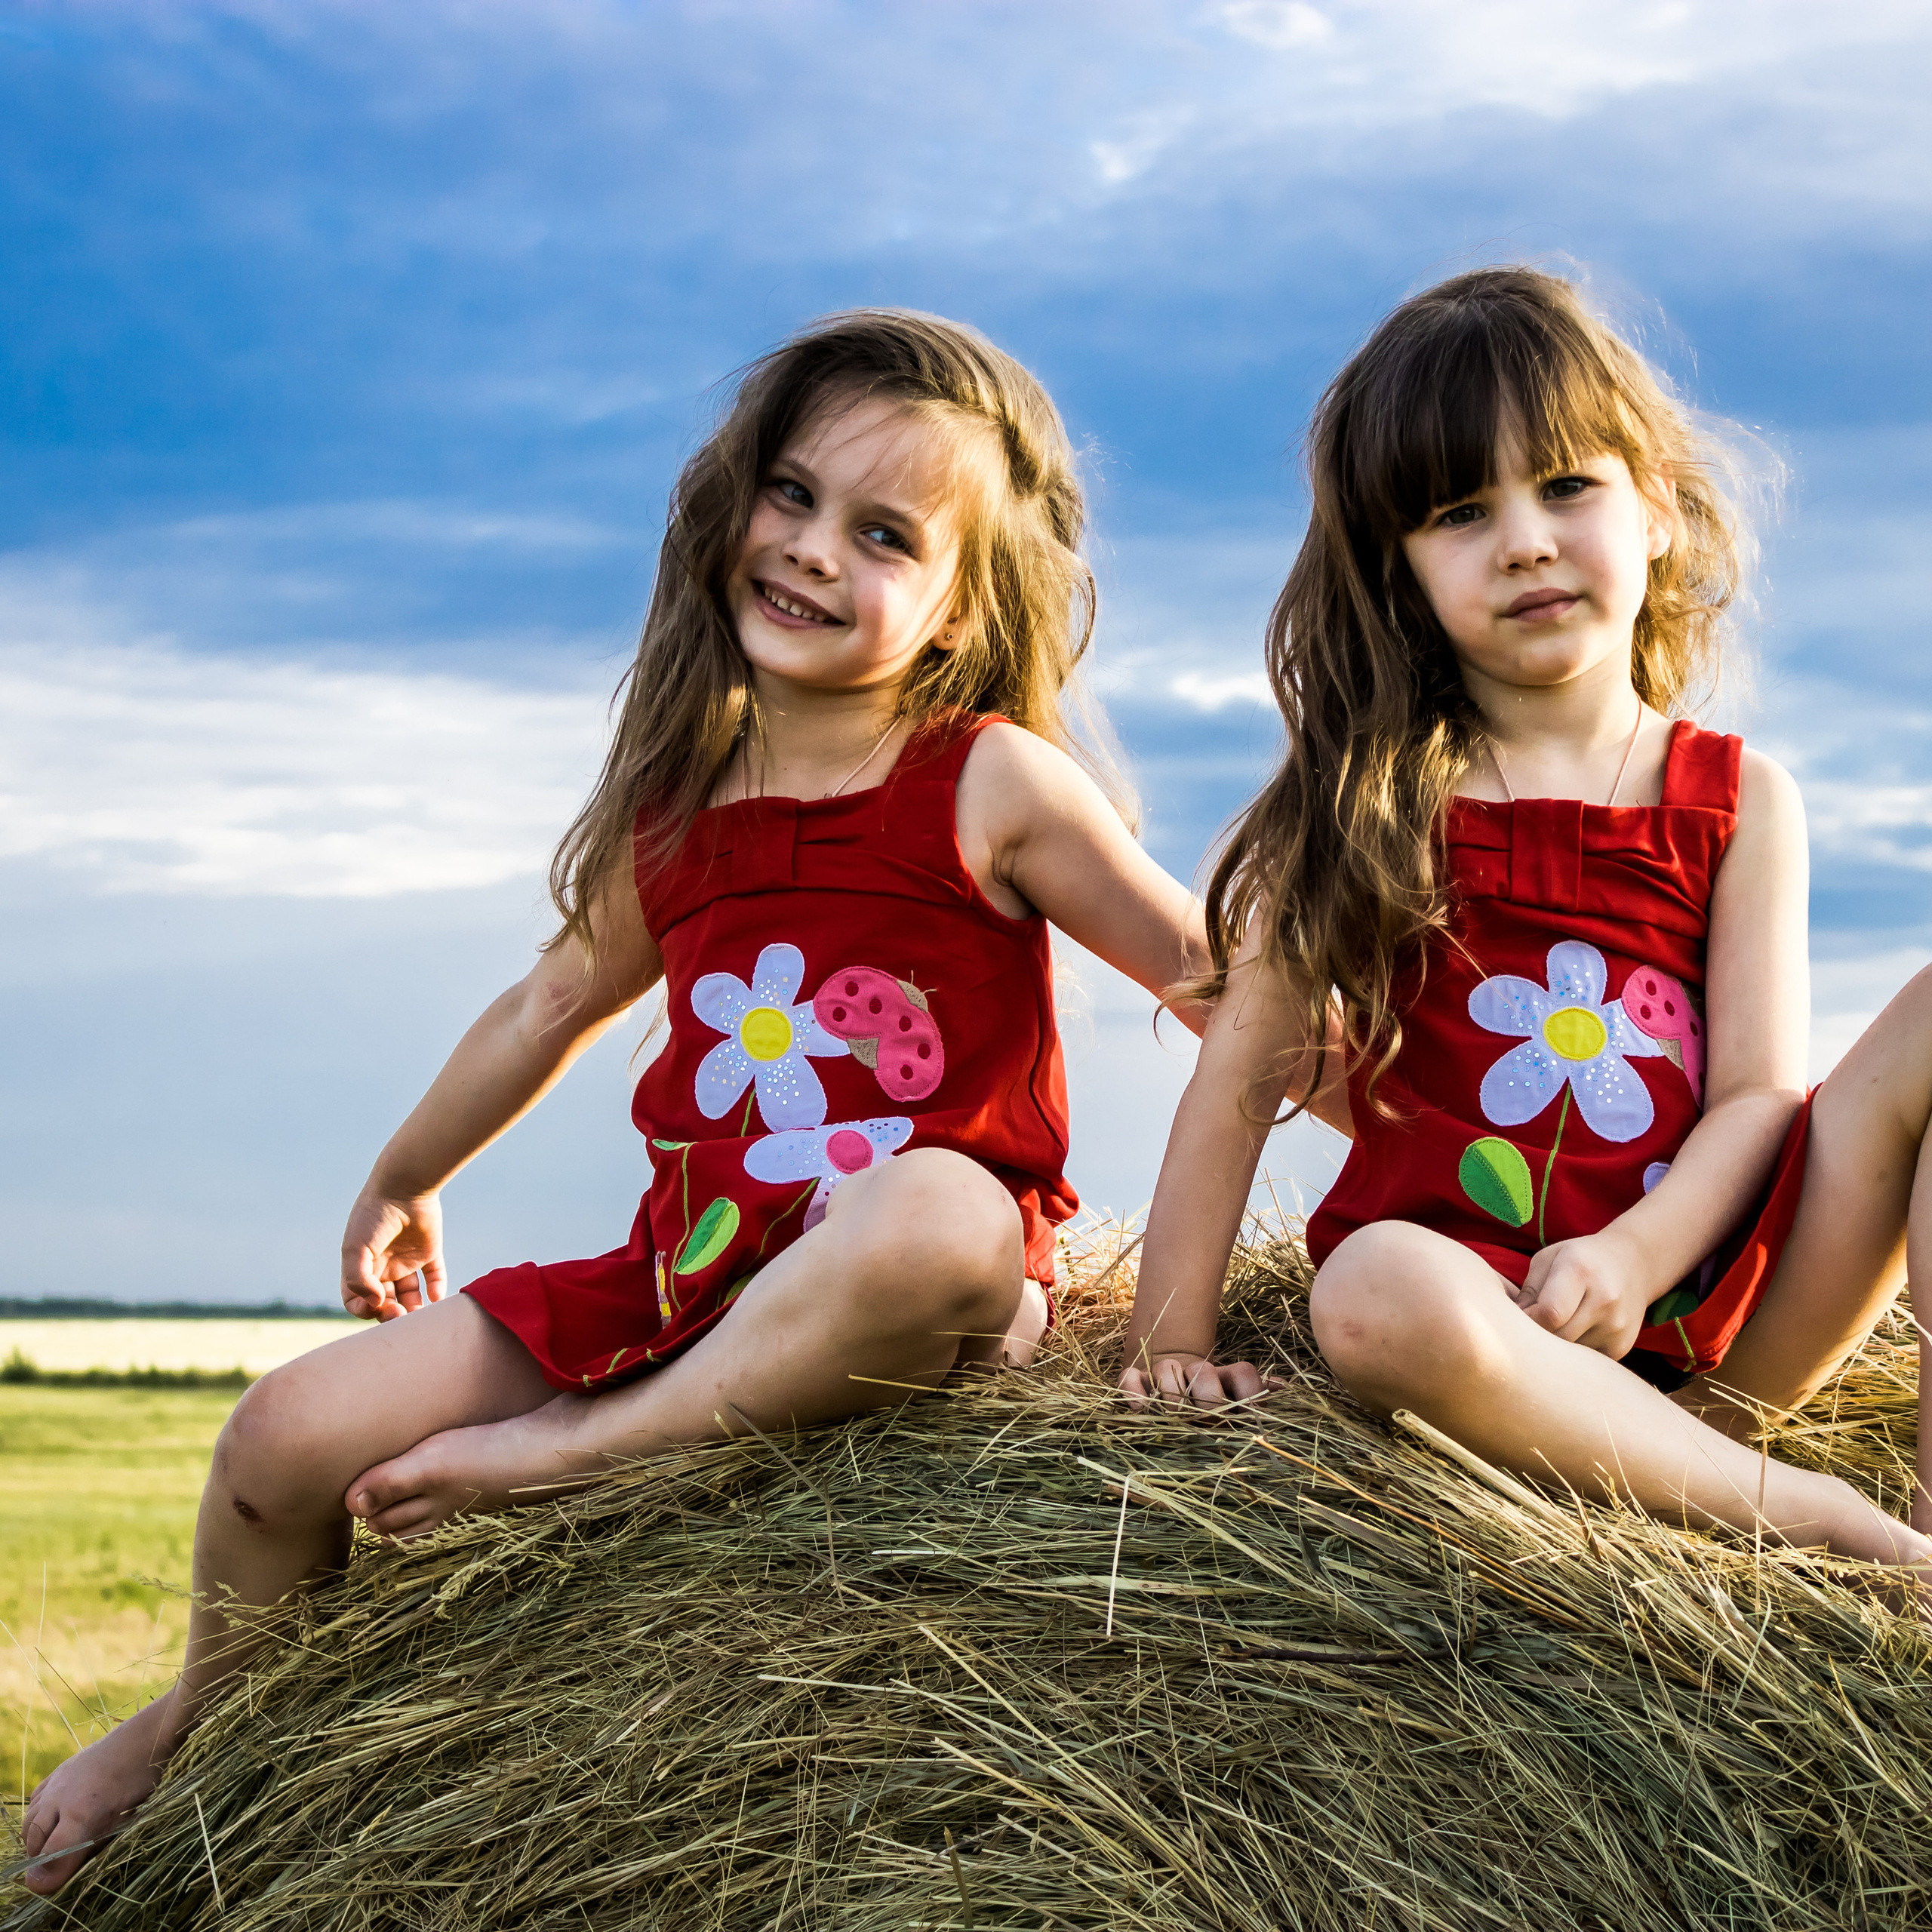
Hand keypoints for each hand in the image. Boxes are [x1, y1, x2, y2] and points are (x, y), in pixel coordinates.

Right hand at [340, 1188, 446, 1320]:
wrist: (404, 1187)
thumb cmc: (373, 1216)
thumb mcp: (355, 1248)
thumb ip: (357, 1279)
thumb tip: (375, 1302)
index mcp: (362, 1266)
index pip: (357, 1300)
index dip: (363, 1310)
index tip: (375, 1306)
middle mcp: (383, 1266)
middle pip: (385, 1302)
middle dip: (391, 1314)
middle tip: (400, 1315)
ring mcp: (406, 1260)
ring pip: (411, 1295)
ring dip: (414, 1308)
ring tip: (420, 1314)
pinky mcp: (429, 1252)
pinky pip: (434, 1276)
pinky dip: (437, 1289)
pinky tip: (436, 1297)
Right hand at [1118, 1352, 1268, 1410]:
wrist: (1170, 1397)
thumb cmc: (1210, 1411)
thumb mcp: (1236, 1410)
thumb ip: (1257, 1397)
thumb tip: (1285, 1388)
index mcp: (1226, 1378)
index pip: (1244, 1373)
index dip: (1250, 1393)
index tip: (1251, 1418)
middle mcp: (1196, 1371)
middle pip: (1204, 1369)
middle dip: (1208, 1398)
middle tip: (1209, 1423)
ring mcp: (1164, 1373)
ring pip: (1167, 1369)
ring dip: (1172, 1396)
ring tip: (1176, 1421)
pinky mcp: (1136, 1380)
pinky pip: (1130, 1378)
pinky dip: (1134, 1391)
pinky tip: (1140, 1409)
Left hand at [1513, 1228, 1652, 1357]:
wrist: (1633, 1263)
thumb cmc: (1579, 1259)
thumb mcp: (1549, 1259)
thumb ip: (1528, 1291)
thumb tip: (1510, 1327)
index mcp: (1580, 1270)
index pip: (1548, 1313)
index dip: (1526, 1321)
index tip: (1516, 1319)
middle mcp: (1604, 1299)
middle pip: (1559, 1337)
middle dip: (1537, 1337)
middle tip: (1526, 1330)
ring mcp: (1617, 1325)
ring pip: (1571, 1354)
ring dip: (1555, 1348)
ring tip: (1551, 1330)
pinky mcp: (1622, 1345)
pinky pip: (1586, 1361)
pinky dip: (1574, 1355)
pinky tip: (1572, 1336)